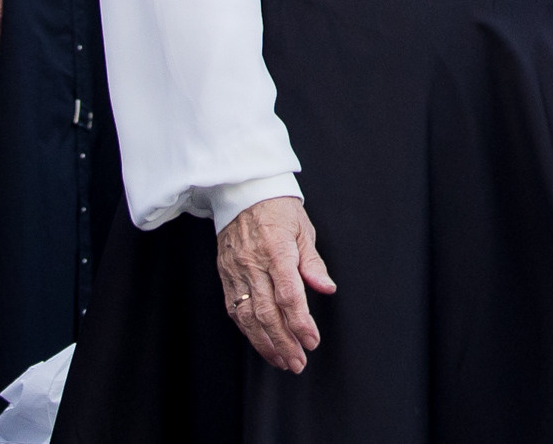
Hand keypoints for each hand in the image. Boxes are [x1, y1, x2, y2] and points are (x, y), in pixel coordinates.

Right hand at [216, 197, 334, 373]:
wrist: (242, 190)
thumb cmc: (277, 207)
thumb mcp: (303, 229)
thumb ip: (313, 263)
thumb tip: (326, 289)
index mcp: (276, 249)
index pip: (289, 295)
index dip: (301, 323)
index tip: (312, 341)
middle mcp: (253, 262)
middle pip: (267, 312)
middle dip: (284, 342)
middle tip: (298, 362)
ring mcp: (236, 270)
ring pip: (247, 315)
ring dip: (265, 343)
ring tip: (281, 361)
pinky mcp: (225, 274)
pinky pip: (234, 308)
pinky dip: (247, 330)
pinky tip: (260, 342)